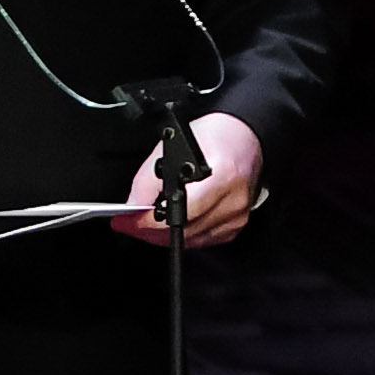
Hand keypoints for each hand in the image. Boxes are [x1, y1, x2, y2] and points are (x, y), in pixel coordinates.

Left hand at [107, 109, 263, 246]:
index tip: (132, 221)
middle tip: (130, 225)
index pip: (183, 210)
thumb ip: (149, 178)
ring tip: (145, 225)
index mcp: (222, 177)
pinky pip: (205, 239)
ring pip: (193, 239)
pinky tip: (170, 226)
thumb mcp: (173, 146)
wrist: (245, 136)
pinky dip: (185, 235)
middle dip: (151, 231)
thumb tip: (134, 204)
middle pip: (186, 230)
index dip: (152, 221)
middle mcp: (234, 199)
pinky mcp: (236, 224)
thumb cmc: (216, 136)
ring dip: (165, 236)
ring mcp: (238, 214)